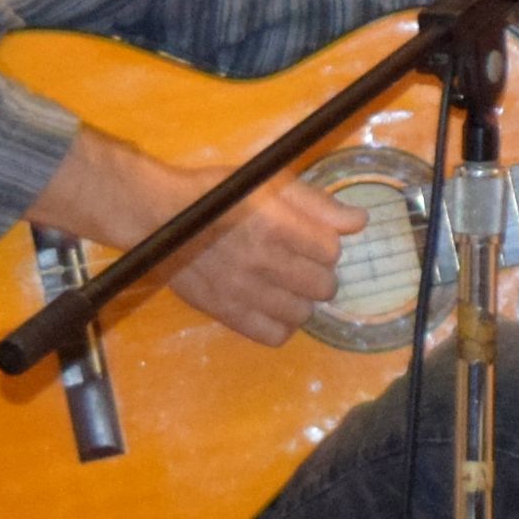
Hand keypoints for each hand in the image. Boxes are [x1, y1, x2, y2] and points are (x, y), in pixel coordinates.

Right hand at [157, 164, 368, 345]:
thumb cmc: (219, 193)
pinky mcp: (226, 313)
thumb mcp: (270, 182)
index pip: (331, 250)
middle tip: (300, 262)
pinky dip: (281, 324)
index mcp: (275, 225)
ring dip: (302, 299)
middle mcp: (262, 262)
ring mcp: (243, 292)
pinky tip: (274, 306)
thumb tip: (359, 221)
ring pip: (303, 313)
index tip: (311, 239)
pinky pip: (275, 336)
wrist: (159, 216)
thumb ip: (316, 203)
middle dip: (319, 272)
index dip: (326, 244)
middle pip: (324, 286)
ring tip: (286, 284)